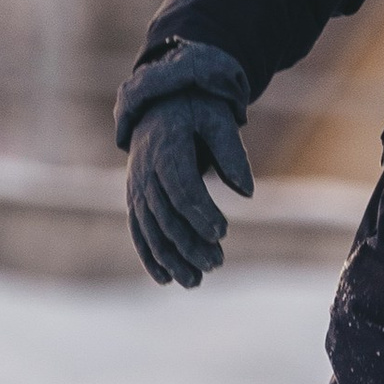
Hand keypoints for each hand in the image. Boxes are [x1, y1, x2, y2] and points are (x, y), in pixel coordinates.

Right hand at [114, 40, 253, 286]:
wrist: (160, 102)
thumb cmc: (196, 110)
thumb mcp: (218, 120)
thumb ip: (232, 154)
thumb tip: (248, 194)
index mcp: (166, 148)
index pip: (181, 186)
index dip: (200, 212)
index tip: (222, 233)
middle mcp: (145, 170)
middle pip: (165, 214)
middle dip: (189, 243)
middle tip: (216, 264)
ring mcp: (136, 186)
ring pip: (150, 228)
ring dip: (171, 257)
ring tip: (195, 281)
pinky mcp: (135, 198)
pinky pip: (138, 230)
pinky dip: (150, 255)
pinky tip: (166, 279)